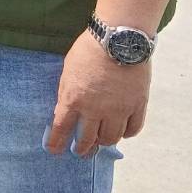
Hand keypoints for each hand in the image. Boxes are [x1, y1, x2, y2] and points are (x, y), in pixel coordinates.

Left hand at [46, 30, 151, 155]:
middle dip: (82, 148)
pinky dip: (126, 133)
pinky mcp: (138, 106)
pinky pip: (133, 129)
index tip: (54, 150)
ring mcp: (118, 110)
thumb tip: (64, 112)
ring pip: (111, 138)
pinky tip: (122, 132)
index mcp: (73, 99)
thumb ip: (66, 93)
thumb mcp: (67, 71)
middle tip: (80, 152)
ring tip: (100, 142)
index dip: (56, 142)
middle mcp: (95, 109)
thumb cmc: (88, 51)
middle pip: (88, 138)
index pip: (62, 127)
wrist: (118, 41)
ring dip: (104, 142)